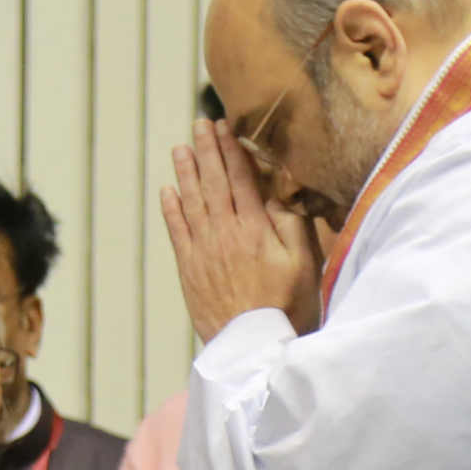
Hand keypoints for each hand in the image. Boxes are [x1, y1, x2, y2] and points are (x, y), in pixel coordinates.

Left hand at [162, 123, 327, 344]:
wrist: (252, 344)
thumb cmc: (285, 305)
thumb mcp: (302, 262)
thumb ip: (289, 223)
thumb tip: (277, 190)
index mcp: (255, 228)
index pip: (241, 179)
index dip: (232, 150)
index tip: (226, 127)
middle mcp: (225, 233)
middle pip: (213, 183)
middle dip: (206, 150)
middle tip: (199, 124)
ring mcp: (204, 250)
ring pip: (191, 202)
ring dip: (185, 172)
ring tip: (181, 148)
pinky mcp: (189, 268)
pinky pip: (176, 231)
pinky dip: (170, 209)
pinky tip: (167, 191)